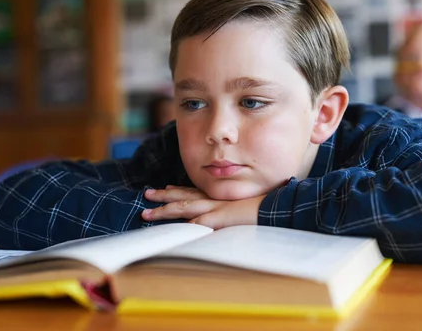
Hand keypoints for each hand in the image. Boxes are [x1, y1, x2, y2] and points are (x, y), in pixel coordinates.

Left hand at [141, 185, 264, 228]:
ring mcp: (214, 210)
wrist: (274, 208)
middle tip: (147, 194)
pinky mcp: (218, 220)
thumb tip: (233, 211)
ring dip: (164, 210)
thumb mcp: (246, 205)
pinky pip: (195, 225)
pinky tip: (169, 232)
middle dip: (164, 196)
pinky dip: (181, 228)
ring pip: (183, 208)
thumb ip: (236, 207)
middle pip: (184, 196)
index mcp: (220, 197)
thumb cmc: (264, 207)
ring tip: (147, 212)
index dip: (178, 191)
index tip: (166, 189)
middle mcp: (214, 201)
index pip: (195, 192)